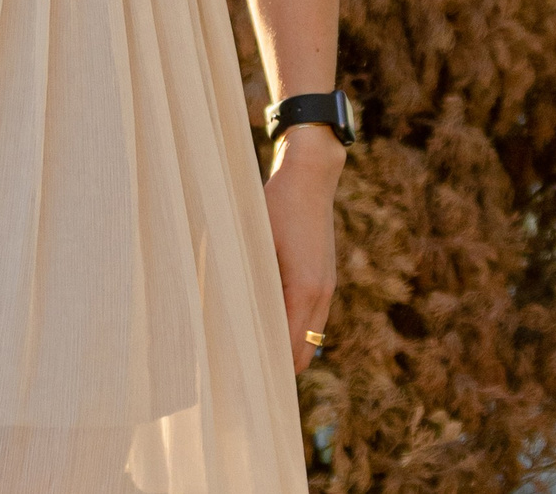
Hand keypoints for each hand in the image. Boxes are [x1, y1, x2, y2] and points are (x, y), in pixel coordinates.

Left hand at [265, 125, 342, 372]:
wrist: (311, 176)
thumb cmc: (277, 204)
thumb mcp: (255, 242)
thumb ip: (248, 280)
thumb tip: (228, 314)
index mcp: (304, 288)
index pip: (290, 348)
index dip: (268, 368)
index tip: (243, 379)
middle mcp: (321, 293)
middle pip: (304, 353)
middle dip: (279, 367)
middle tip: (243, 375)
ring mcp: (327, 287)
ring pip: (311, 338)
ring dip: (287, 348)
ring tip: (252, 354)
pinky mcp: (325, 278)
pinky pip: (312, 318)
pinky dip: (295, 329)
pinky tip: (268, 325)